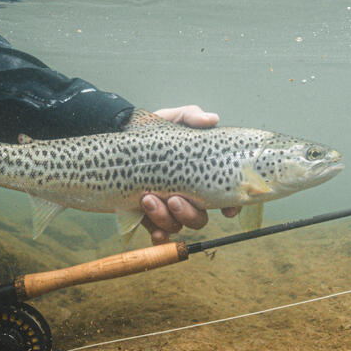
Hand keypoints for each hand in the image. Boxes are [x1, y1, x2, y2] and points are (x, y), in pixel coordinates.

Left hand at [140, 105, 239, 243]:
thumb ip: (192, 116)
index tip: (227, 210)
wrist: (120, 136)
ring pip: (177, 225)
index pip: (224, 196)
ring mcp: (168, 207)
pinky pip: (158, 233)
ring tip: (147, 198)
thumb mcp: (173, 118)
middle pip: (200, 217)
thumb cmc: (152, 129)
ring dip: (166, 218)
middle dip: (189, 213)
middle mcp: (187, 195)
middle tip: (173, 198)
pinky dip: (158, 234)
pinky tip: (153, 229)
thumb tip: (211, 119)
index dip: (231, 206)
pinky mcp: (147, 215)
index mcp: (200, 175)